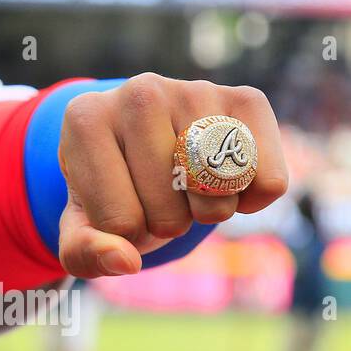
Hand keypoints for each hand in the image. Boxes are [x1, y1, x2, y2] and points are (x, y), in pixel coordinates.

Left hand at [56, 73, 289, 278]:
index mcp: (85, 119)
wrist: (145, 145)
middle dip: (165, 223)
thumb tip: (125, 260)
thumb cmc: (111, 189)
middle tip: (154, 194)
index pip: (117, 221)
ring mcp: (195, 90)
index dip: (124, 234)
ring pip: (217, 193)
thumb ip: (85, 252)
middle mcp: (139, 92)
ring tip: (187, 186)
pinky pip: (268, 180)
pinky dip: (253, 200)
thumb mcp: (82, 226)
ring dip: (208, 212)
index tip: (118, 201)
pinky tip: (226, 182)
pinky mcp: (245, 99)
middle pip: (168, 210)